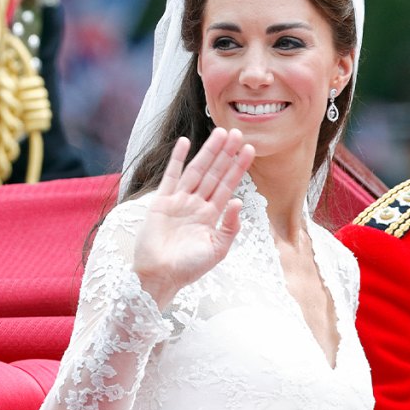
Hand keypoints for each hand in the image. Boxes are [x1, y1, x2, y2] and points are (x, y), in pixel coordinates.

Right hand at [133, 128, 255, 308]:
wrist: (160, 277)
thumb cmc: (189, 268)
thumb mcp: (218, 249)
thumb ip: (230, 226)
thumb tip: (238, 201)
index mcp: (212, 215)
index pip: (228, 185)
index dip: (238, 167)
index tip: (250, 149)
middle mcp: (197, 204)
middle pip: (215, 173)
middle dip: (226, 153)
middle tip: (238, 132)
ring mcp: (179, 201)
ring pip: (197, 170)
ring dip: (208, 152)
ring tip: (220, 133)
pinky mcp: (161, 202)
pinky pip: (171, 176)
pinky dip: (177, 159)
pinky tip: (185, 143)